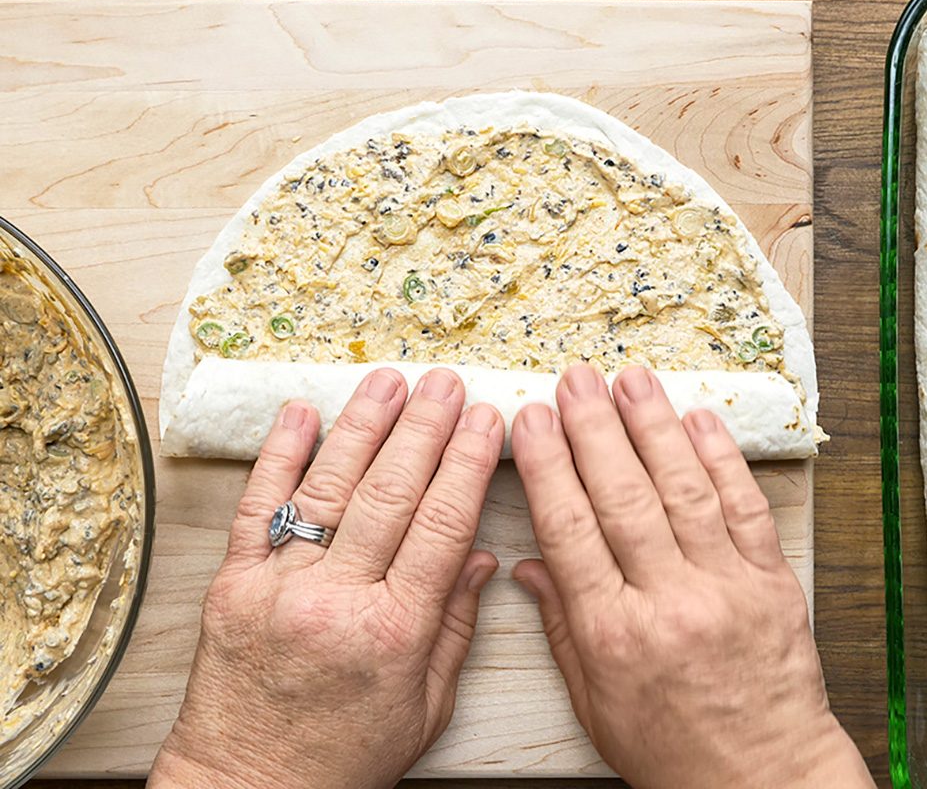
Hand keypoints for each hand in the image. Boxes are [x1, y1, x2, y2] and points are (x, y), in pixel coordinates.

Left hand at [149, 368, 503, 788]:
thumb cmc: (345, 757)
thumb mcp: (425, 706)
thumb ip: (455, 627)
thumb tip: (480, 556)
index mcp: (394, 632)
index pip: (440, 526)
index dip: (466, 465)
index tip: (486, 423)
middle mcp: (336, 600)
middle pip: (390, 494)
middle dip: (424, 429)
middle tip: (447, 384)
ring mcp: (278, 587)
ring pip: (328, 488)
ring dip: (363, 426)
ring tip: (390, 381)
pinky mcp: (233, 585)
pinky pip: (258, 508)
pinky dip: (278, 456)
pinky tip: (302, 413)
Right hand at [510, 364, 872, 787]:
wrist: (762, 778)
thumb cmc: (672, 750)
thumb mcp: (594, 704)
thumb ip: (561, 628)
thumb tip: (527, 566)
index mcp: (614, 635)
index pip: (570, 530)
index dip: (550, 467)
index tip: (533, 421)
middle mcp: (669, 602)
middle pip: (623, 497)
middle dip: (595, 430)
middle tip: (575, 380)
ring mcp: (725, 588)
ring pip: (684, 490)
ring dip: (655, 427)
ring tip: (631, 379)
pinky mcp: (772, 584)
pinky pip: (744, 509)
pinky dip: (723, 460)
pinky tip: (699, 419)